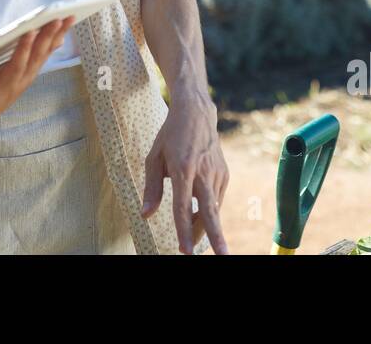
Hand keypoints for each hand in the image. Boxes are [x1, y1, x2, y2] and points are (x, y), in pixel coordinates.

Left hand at [0, 17, 73, 135]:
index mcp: (29, 72)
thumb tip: (58, 39)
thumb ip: (37, 57)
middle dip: (47, 37)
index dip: (59, 34)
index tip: (69, 17)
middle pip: (36, 57)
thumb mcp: (21, 73)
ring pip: (16, 67)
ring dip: (24, 50)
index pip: (47, 50)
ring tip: (29, 32)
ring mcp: (4, 89)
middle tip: (57, 19)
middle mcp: (21, 80)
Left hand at [141, 95, 229, 254]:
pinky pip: (217, 199)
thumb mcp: (154, 158)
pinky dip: (209, 211)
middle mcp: (203, 173)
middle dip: (217, 238)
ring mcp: (217, 173)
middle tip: (222, 256)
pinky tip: (199, 216)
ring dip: (205, 227)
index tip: (184, 250)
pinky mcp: (224, 174)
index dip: (183, 231)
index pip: (183, 207)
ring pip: (213, 209)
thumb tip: (146, 215)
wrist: (197, 113)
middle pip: (210, 212)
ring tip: (192, 238)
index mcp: (183, 168)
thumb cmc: (171, 136)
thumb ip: (152, 188)